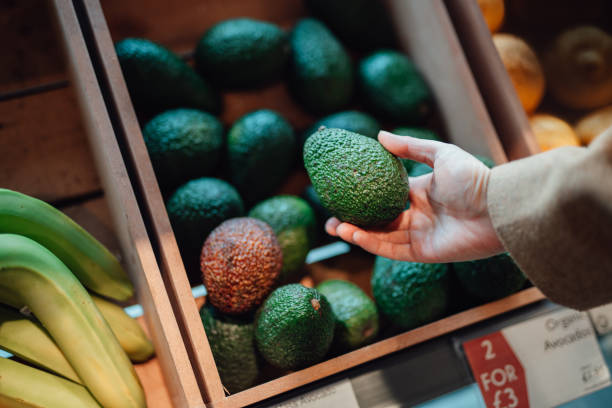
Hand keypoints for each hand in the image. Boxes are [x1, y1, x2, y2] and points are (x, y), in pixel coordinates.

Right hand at [326, 131, 503, 262]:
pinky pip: (392, 250)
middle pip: (378, 221)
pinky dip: (371, 243)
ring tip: (335, 227)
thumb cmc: (474, 179)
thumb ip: (410, 147)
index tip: (342, 193)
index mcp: (419, 193)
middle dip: (354, 221)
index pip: (385, 196)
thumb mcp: (441, 154)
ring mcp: (419, 236)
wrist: (497, 209)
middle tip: (331, 218)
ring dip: (357, 233)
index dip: (363, 197)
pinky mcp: (423, 253)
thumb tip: (380, 135)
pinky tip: (353, 234)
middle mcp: (417, 215)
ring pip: (381, 237)